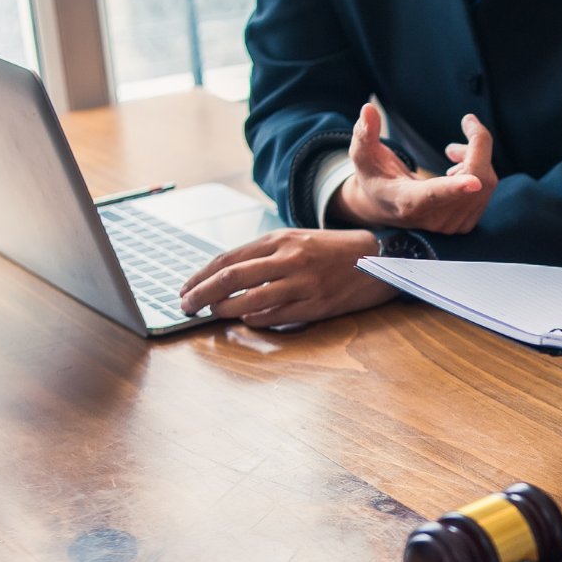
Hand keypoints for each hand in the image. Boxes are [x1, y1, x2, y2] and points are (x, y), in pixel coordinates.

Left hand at [179, 228, 397, 326]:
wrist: (377, 259)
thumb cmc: (331, 252)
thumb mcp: (297, 241)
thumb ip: (264, 255)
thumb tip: (226, 275)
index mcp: (280, 239)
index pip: (228, 258)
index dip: (201, 276)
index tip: (185, 289)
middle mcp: (289, 258)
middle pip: (231, 277)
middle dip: (201, 294)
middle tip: (186, 306)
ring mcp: (302, 282)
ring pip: (249, 299)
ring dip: (224, 310)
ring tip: (212, 314)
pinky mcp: (315, 304)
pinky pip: (275, 315)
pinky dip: (254, 320)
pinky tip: (244, 321)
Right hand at [328, 102, 495, 233]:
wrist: (384, 207)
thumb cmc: (374, 175)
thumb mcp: (363, 154)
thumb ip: (365, 133)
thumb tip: (368, 109)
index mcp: (408, 201)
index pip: (434, 194)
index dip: (454, 187)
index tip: (473, 182)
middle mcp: (433, 218)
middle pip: (475, 178)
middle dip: (478, 145)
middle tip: (467, 122)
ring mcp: (451, 225)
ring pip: (485, 182)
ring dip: (476, 156)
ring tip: (452, 151)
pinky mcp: (464, 224)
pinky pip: (487, 190)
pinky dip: (480, 171)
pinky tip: (459, 170)